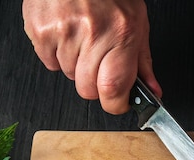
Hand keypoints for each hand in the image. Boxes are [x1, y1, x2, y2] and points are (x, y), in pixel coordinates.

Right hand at [22, 0, 161, 113]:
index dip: (115, 103)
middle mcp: (92, 33)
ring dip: (75, 64)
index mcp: (121, 33)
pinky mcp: (41, 31)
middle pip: (88, 89)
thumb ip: (142, 62)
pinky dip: (56, 53)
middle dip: (94, 82)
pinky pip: (49, 62)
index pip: (113, 89)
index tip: (118, 102)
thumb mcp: (136, 22)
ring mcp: (63, 32)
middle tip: (98, 58)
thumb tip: (152, 92)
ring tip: (81, 36)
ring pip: (69, 76)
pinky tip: (65, 33)